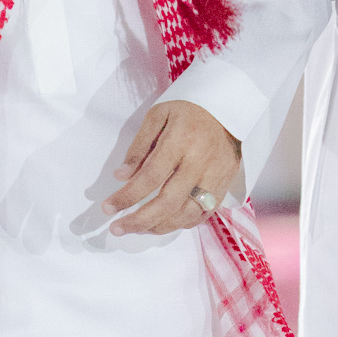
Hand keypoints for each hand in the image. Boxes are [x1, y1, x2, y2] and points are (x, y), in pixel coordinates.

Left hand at [103, 100, 241, 234]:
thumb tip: (122, 176)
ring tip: (138, 228)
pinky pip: (203, 213)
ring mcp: (215, 177)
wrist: (228, 108)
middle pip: (168, 202)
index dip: (127, 196)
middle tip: (117, 228)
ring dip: (159, 227)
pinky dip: (182, 223)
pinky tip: (164, 223)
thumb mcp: (158, 116)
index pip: (150, 177)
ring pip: (186, 214)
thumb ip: (139, 147)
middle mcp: (199, 163)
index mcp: (180, 141)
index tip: (108, 207)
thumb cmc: (188, 109)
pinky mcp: (224, 185)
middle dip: (139, 220)